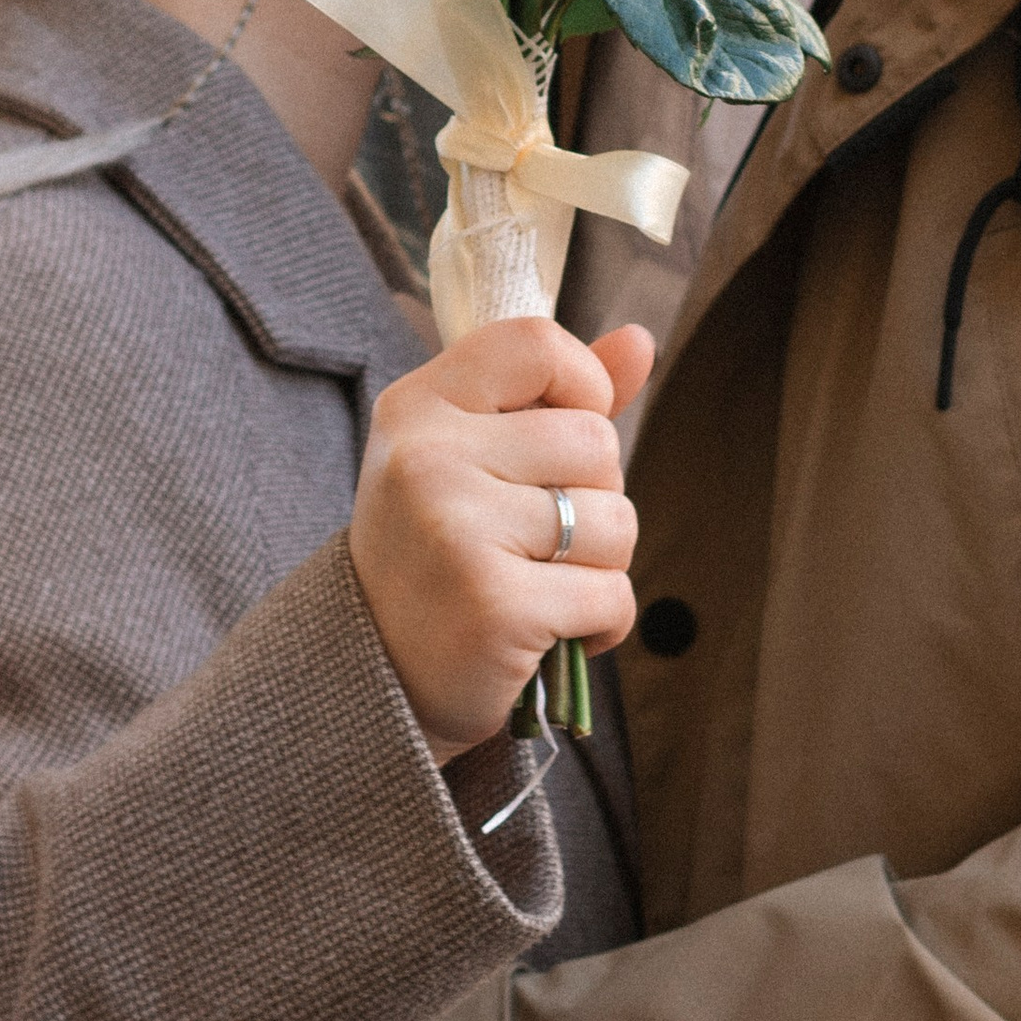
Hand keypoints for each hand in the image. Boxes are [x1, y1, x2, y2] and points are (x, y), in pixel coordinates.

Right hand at [349, 319, 653, 758]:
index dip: (581, 386)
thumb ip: (556, 399)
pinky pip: (612, 595)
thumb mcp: (474, 457)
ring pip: (615, 520)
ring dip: (602, 565)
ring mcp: (456, 529)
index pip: (537, 343)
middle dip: (594, 497)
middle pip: (595, 440)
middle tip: (535, 540)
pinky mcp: (494, 604)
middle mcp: (427, 458)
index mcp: (418, 407)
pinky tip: (550, 633)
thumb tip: (640, 340)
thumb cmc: (439, 555)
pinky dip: (601, 624)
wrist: (379, 679)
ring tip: (540, 585)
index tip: (562, 441)